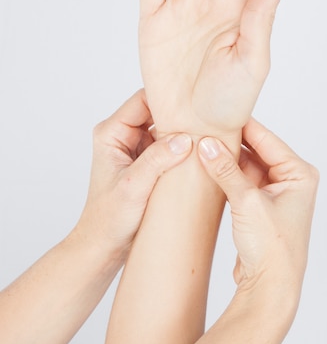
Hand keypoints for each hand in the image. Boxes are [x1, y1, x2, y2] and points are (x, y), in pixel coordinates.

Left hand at [76, 90, 191, 258]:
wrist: (104, 245)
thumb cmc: (108, 218)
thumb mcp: (134, 187)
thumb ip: (157, 160)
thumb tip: (185, 139)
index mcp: (111, 133)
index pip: (143, 100)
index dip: (168, 97)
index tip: (194, 101)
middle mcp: (122, 135)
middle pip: (156, 111)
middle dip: (179, 115)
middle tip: (205, 120)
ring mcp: (136, 148)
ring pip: (165, 128)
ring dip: (182, 133)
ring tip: (205, 136)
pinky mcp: (147, 162)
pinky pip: (169, 146)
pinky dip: (183, 148)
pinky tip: (199, 152)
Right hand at [198, 118, 318, 300]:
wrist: (271, 288)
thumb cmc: (272, 248)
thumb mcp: (247, 202)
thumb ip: (226, 170)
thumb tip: (207, 144)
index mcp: (299, 174)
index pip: (266, 139)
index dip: (240, 124)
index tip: (215, 111)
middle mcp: (291, 180)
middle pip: (255, 150)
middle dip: (229, 142)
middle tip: (202, 128)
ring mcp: (275, 193)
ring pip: (246, 166)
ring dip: (225, 159)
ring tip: (200, 145)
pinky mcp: (260, 206)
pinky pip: (240, 181)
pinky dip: (225, 175)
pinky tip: (206, 166)